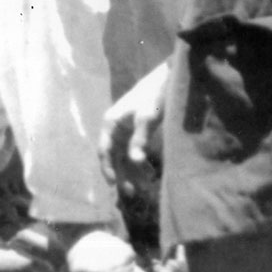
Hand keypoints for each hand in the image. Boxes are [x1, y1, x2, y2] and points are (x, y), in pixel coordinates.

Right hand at [98, 63, 168, 197]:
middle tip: (131, 192)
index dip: (107, 168)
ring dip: (131, 170)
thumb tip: (135, 161)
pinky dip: (140, 163)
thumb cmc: (154, 96)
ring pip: (124, 155)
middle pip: (114, 156)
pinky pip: (134, 150)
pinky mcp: (137, 130)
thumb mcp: (147, 117)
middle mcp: (115, 126)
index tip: (114, 185)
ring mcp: (125, 128)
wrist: (167, 79)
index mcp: (111, 122)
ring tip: (144, 186)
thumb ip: (140, 139)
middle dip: (121, 173)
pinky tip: (151, 172)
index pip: (104, 150)